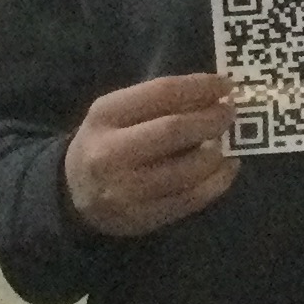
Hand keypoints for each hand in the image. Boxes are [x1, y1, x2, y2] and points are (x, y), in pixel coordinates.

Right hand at [61, 74, 239, 237]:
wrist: (74, 194)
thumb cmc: (107, 142)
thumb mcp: (119, 112)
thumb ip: (159, 101)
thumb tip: (215, 94)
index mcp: (104, 116)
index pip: (161, 93)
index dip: (200, 87)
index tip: (226, 85)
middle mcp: (109, 153)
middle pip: (173, 131)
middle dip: (211, 119)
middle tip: (230, 113)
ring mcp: (124, 190)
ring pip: (186, 170)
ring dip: (216, 153)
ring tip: (225, 142)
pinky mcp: (141, 218)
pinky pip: (191, 199)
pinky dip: (218, 181)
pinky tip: (226, 167)